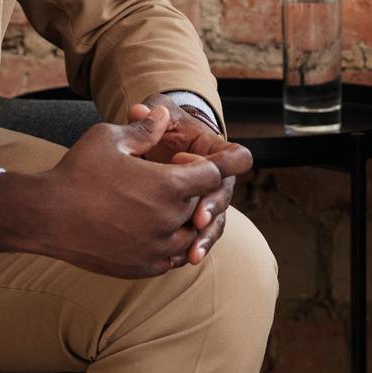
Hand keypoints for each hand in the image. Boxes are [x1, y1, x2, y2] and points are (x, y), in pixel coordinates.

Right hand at [0, 106, 225, 277]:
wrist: (44, 216)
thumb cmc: (76, 171)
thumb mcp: (110, 138)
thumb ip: (144, 128)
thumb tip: (162, 113)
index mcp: (168, 186)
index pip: (214, 175)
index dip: (217, 163)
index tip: (222, 159)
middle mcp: (169, 220)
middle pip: (203, 204)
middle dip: (196, 189)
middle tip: (176, 176)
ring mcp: (156, 249)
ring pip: (191, 234)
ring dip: (186, 219)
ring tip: (165, 204)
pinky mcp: (142, 268)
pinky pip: (172, 258)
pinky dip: (172, 243)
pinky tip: (156, 229)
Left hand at [133, 94, 252, 264]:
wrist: (158, 151)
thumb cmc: (163, 129)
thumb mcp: (157, 116)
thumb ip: (150, 113)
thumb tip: (138, 110)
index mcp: (215, 150)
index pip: (233, 157)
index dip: (216, 162)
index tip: (181, 161)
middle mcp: (217, 180)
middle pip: (223, 196)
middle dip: (210, 210)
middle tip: (197, 221)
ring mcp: (207, 203)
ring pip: (214, 224)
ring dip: (205, 240)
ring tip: (192, 255)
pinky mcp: (193, 222)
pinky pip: (199, 238)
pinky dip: (191, 250)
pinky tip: (179, 261)